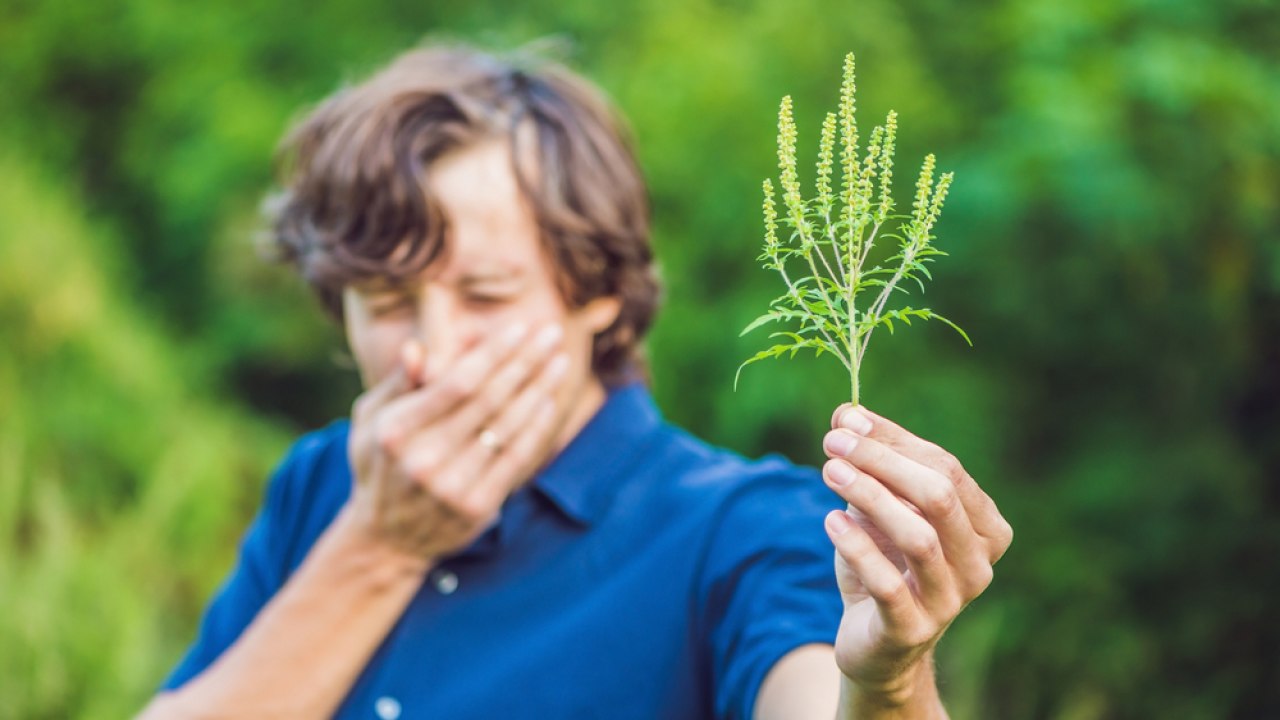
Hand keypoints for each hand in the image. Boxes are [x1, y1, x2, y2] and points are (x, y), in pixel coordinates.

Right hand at [345, 323, 569, 564]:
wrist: (386, 539)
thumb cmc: (381, 464)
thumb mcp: (369, 421)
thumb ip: (397, 383)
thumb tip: (417, 347)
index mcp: (396, 431)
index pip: (456, 383)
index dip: (493, 353)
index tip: (520, 328)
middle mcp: (424, 459)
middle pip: (488, 399)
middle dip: (525, 362)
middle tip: (552, 333)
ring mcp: (452, 486)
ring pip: (508, 426)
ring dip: (539, 389)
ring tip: (560, 362)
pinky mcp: (477, 506)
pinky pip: (516, 458)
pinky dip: (536, 427)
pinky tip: (549, 401)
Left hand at [820, 405, 1012, 703]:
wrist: (874, 642)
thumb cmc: (883, 564)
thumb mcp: (878, 509)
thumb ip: (870, 463)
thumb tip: (846, 413)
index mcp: (985, 528)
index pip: (946, 468)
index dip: (895, 440)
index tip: (846, 420)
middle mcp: (979, 564)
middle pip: (939, 495)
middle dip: (882, 461)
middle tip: (833, 442)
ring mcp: (950, 600)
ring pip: (919, 536)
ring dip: (869, 496)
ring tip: (828, 471)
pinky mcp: (913, 629)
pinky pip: (889, 583)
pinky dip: (858, 546)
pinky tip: (830, 519)